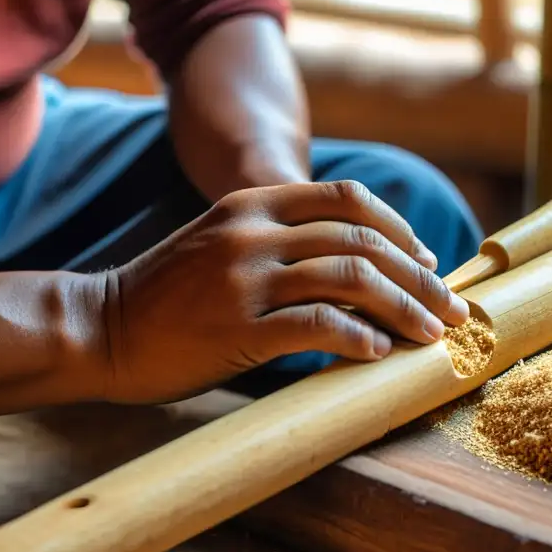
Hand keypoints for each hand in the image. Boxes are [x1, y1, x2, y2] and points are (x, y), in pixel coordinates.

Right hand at [103, 180, 469, 402]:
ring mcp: (243, 277)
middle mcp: (252, 231)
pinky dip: (358, 338)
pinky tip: (377, 353)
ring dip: (404, 308)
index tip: (427, 260)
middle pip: (361, 239)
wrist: (100, 327)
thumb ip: (276, 242)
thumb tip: (350, 269)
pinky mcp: (236, 327)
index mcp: (251, 204)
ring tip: (432, 335)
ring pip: (350, 278)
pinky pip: (317, 326)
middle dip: (418, 275)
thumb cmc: (167, 295)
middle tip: (451, 307)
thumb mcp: (220, 245)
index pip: (346, 198)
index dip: (398, 227)